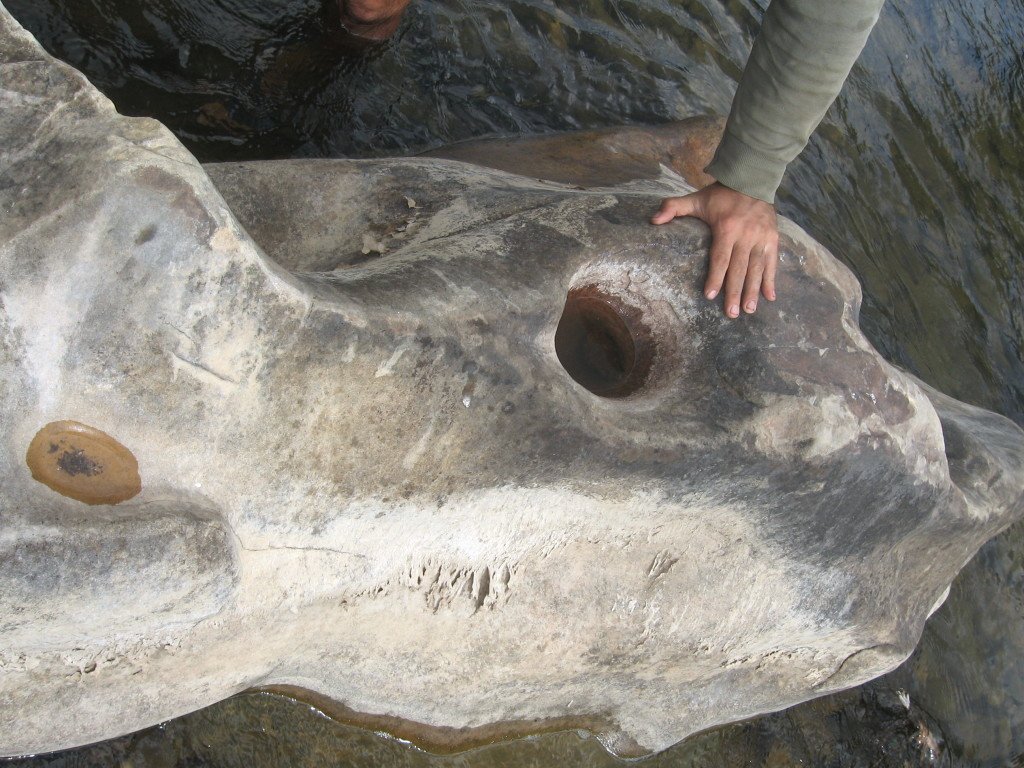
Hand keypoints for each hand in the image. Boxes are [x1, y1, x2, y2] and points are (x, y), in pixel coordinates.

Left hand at [650, 182, 778, 317]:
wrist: (752, 179)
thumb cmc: (720, 195)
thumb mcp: (696, 198)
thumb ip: (673, 207)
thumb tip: (653, 220)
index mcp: (727, 228)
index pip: (720, 258)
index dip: (715, 277)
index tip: (710, 295)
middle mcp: (746, 235)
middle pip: (739, 268)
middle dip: (734, 292)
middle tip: (730, 314)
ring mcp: (762, 238)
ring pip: (757, 269)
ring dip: (753, 291)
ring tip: (749, 310)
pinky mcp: (773, 238)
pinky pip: (772, 263)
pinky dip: (771, 280)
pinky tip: (770, 297)